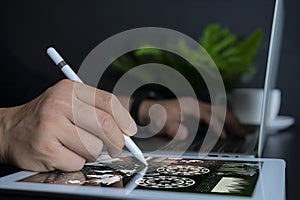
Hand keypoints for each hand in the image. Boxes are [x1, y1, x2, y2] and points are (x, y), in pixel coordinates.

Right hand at [0, 79, 136, 171]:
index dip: (124, 118)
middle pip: (105, 124)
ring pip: (94, 147)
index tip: (130, 131)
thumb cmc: (46, 117)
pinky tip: (62, 153)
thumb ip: (96, 110)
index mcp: (69, 89)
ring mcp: (52, 126)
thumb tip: (126, 128)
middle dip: (117, 141)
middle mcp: (60, 104)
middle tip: (116, 147)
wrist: (10, 130)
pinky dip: (76, 162)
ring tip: (75, 146)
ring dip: (91, 152)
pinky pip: (78, 162)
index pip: (107, 102)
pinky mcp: (46, 148)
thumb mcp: (69, 102)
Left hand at [138, 97, 243, 139]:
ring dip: (229, 120)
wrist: (149, 111)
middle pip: (219, 110)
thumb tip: (184, 134)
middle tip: (242, 133)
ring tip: (239, 131)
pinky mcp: (196, 111)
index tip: (224, 136)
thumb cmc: (155, 116)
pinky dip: (222, 120)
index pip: (209, 114)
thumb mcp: (162, 124)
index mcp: (189, 105)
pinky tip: (225, 128)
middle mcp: (195, 104)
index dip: (217, 126)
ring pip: (218, 111)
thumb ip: (173, 129)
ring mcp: (196, 106)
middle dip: (232, 121)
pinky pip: (214, 114)